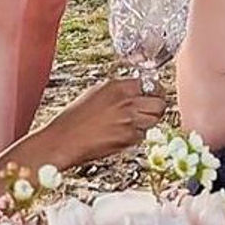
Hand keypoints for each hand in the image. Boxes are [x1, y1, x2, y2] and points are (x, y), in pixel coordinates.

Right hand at [40, 76, 168, 163]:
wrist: (64, 140)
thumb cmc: (74, 118)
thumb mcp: (97, 93)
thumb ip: (119, 91)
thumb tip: (137, 91)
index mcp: (119, 86)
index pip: (151, 84)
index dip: (153, 91)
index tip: (152, 95)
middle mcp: (127, 101)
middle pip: (160, 103)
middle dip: (156, 108)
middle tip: (150, 111)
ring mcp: (130, 120)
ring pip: (155, 120)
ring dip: (147, 123)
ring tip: (132, 124)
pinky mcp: (128, 138)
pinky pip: (142, 136)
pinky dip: (136, 136)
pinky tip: (121, 135)